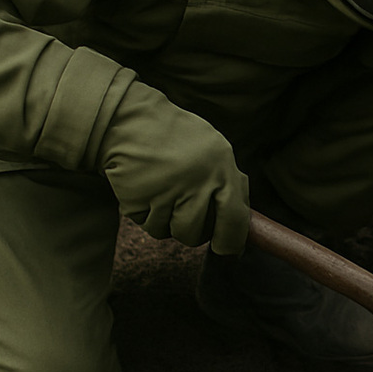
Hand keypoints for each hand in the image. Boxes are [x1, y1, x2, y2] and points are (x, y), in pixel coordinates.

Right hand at [98, 85, 249, 254]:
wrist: (128, 120)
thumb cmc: (175, 136)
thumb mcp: (213, 149)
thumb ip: (229, 181)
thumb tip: (244, 220)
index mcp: (221, 167)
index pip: (235, 219)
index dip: (231, 242)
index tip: (226, 251)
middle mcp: (198, 180)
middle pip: (197, 234)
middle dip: (190, 230)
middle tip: (181, 208)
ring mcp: (168, 191)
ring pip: (170, 233)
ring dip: (165, 222)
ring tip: (161, 192)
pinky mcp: (140, 199)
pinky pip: (147, 225)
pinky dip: (144, 214)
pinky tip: (144, 188)